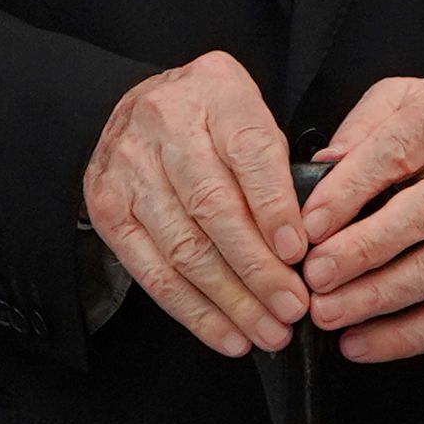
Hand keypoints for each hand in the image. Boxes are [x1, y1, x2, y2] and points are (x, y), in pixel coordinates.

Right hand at [82, 50, 309, 355]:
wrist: (146, 105)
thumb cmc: (216, 122)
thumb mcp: (255, 118)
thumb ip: (281, 168)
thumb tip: (316, 241)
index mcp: (215, 89)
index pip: (248, 152)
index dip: (274, 207)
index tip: (299, 253)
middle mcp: (164, 121)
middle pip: (213, 206)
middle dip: (258, 268)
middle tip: (293, 308)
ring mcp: (128, 164)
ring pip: (183, 246)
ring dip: (231, 300)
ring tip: (268, 331)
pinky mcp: (106, 205)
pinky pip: (152, 271)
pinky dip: (193, 311)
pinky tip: (226, 334)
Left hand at [296, 75, 423, 364]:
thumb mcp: (395, 102)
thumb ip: (359, 128)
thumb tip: (322, 168)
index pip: (395, 153)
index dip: (347, 192)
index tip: (307, 225)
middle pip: (422, 217)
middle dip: (362, 253)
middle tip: (314, 277)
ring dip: (378, 300)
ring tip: (329, 313)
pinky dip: (408, 337)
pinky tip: (362, 343)